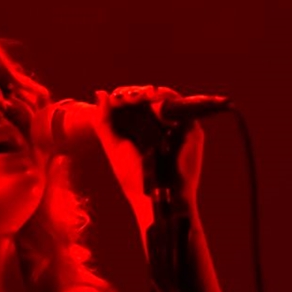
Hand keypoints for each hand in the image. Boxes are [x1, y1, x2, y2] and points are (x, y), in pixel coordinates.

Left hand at [91, 85, 204, 217]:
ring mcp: (176, 126)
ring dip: (147, 93)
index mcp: (141, 128)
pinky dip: (165, 97)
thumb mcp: (115, 147)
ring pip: (163, 97)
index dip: (123, 97)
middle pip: (147, 98)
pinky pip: (179, 105)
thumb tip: (100, 92)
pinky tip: (151, 97)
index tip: (115, 99)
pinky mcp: (191, 129)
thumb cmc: (134, 178)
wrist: (156, 198)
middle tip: (123, 98)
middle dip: (133, 93)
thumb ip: (104, 121)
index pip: (132, 104)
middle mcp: (159, 125)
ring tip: (134, 97)